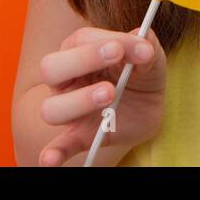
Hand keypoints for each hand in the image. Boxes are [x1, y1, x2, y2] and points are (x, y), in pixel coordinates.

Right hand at [37, 26, 166, 165]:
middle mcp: (66, 79)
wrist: (148, 105)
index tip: (136, 47)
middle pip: (51, 68)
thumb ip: (145, 43)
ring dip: (80, 101)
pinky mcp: (80, 136)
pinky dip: (52, 154)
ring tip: (110, 95)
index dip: (107, 41)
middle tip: (117, 58)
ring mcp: (70, 110)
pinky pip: (59, 146)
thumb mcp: (148, 53)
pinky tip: (51, 159)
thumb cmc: (140, 70)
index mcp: (78, 50)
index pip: (80, 40)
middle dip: (83, 61)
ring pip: (52, 108)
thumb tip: (143, 45)